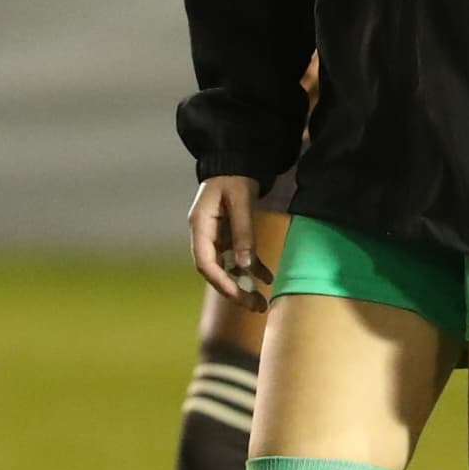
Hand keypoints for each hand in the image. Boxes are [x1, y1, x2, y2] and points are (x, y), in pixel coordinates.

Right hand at [188, 174, 271, 304]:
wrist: (236, 163)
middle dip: (234, 292)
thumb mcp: (241, 202)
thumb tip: (244, 266)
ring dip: (243, 286)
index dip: (220, 282)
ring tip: (262, 304)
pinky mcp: (228, 237)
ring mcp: (216, 238)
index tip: (238, 295)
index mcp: (200, 226)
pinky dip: (253, 269)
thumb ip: (243, 233)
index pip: (204, 262)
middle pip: (215, 271)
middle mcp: (204, 235)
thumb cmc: (235, 178)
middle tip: (256, 307)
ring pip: (227, 269)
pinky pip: (239, 258)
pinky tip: (268, 279)